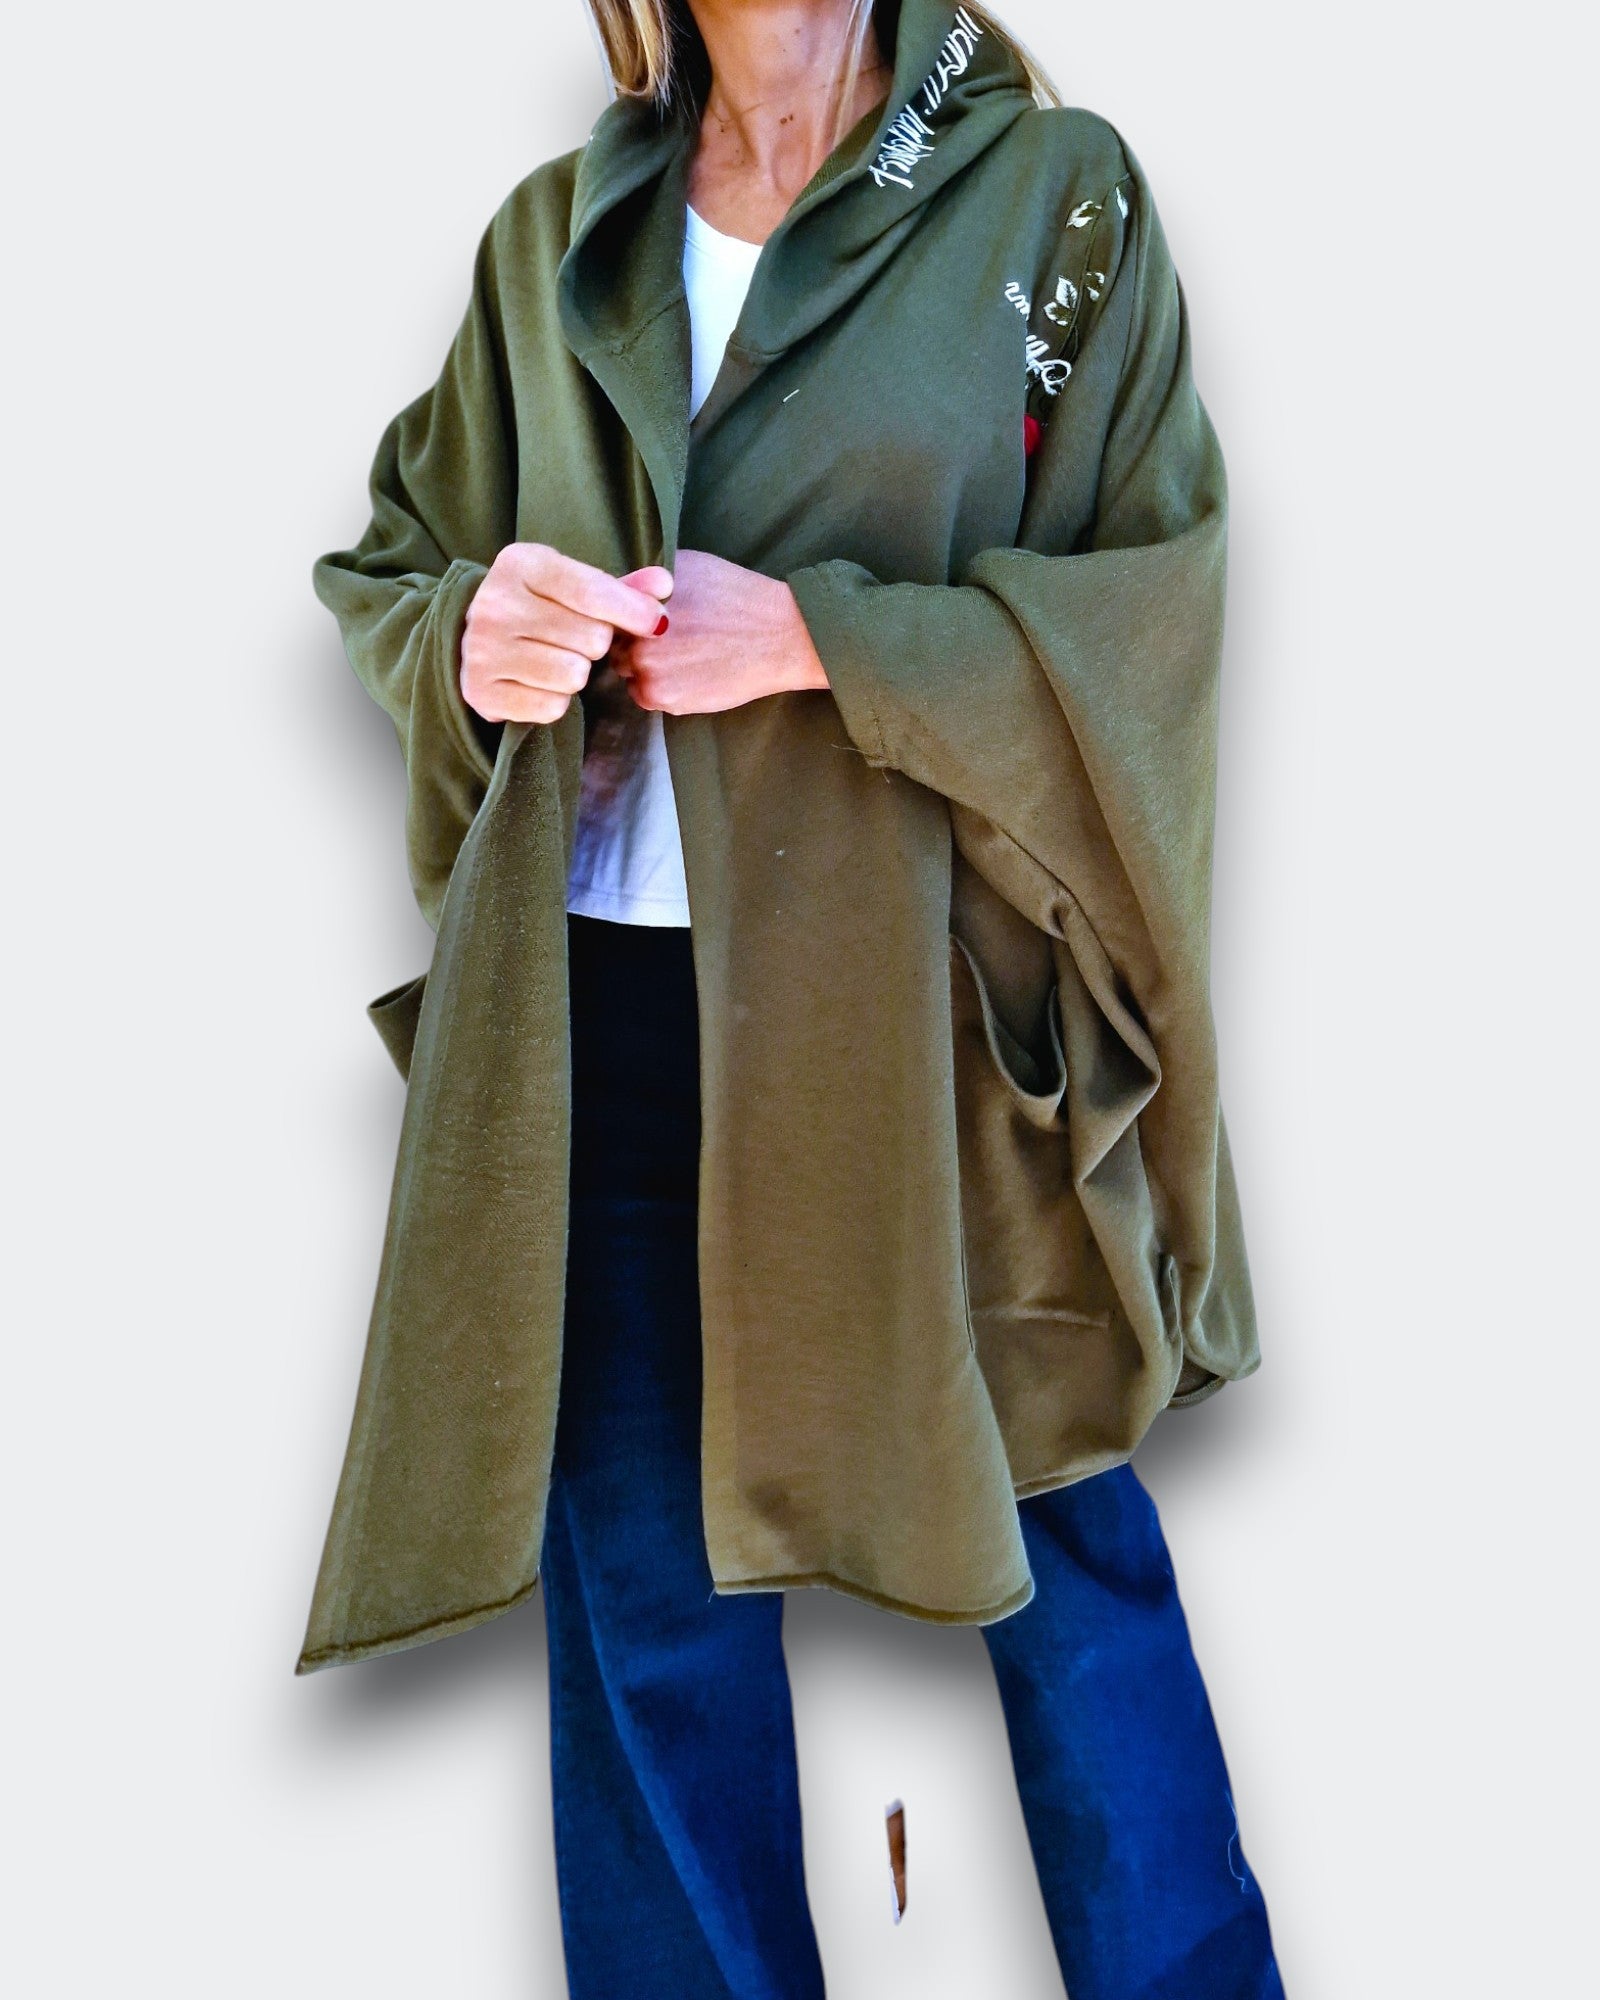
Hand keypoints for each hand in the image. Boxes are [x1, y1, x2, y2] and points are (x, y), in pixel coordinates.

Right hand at [460, 544, 671, 725]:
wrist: (477, 639)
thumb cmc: (541, 607)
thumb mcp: (576, 585)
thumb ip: (623, 588)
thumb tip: (663, 585)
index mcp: (521, 564)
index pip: (592, 591)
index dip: (633, 611)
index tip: (657, 624)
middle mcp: (495, 603)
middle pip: (591, 638)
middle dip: (597, 644)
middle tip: (578, 640)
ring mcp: (483, 649)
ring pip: (573, 675)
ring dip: (578, 673)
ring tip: (558, 659)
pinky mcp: (482, 692)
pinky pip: (552, 707)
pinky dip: (556, 700)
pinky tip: (540, 683)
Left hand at [609, 549, 827, 715]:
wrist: (778, 635)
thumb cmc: (736, 595)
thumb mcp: (685, 567)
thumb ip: (646, 579)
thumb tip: (622, 588)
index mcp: (635, 601)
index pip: (605, 612)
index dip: (622, 615)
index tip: (639, 617)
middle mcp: (635, 637)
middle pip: (613, 645)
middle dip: (632, 642)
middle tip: (667, 638)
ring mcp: (649, 671)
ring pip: (629, 673)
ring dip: (645, 667)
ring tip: (681, 655)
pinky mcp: (667, 699)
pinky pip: (646, 696)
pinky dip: (661, 687)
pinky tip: (689, 672)